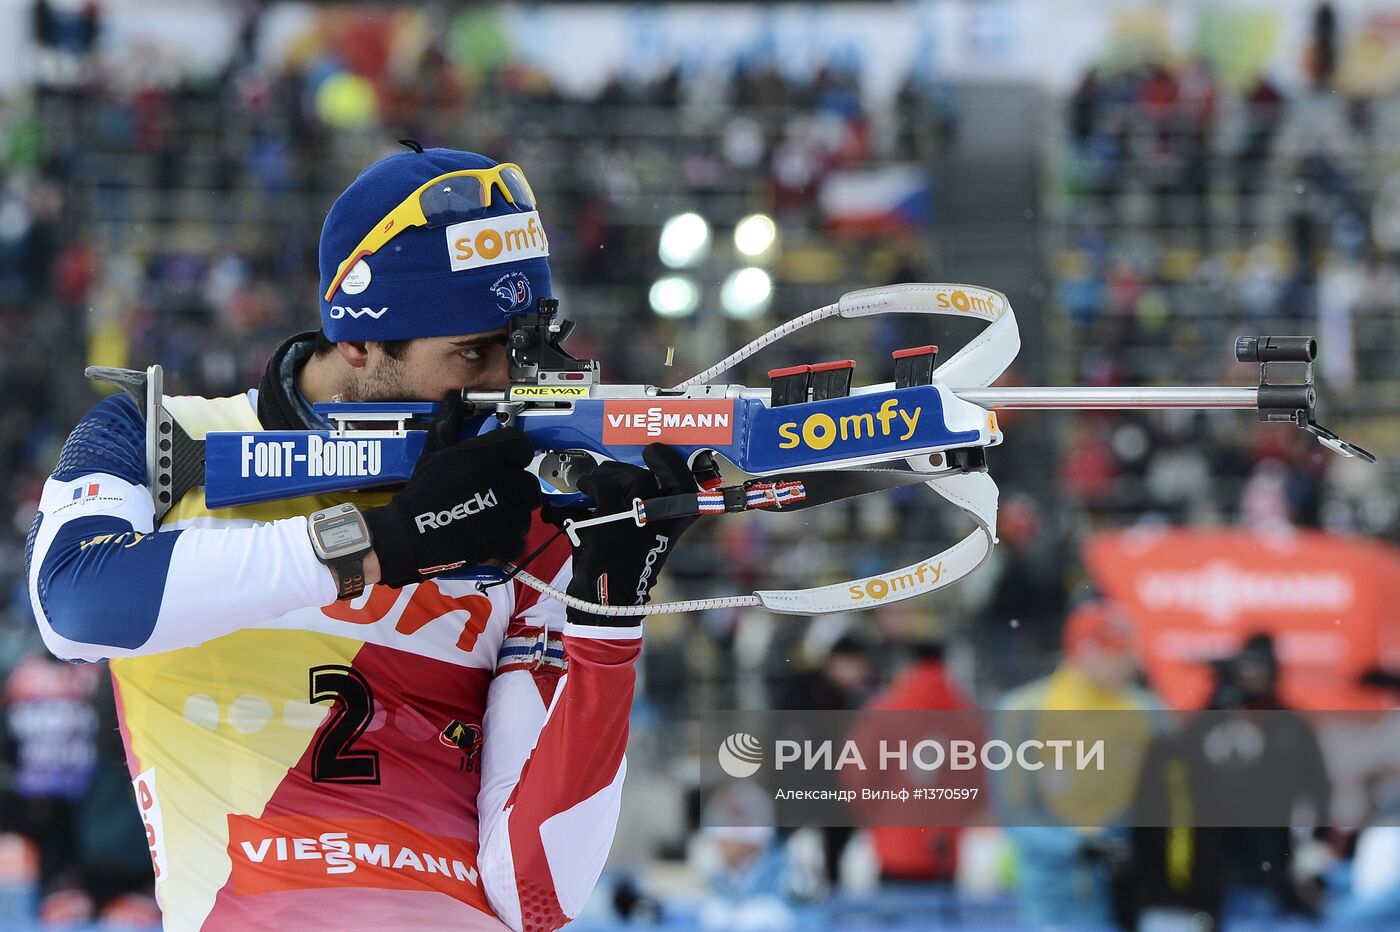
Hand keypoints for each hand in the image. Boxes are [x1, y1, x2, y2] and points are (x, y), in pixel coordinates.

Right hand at [364, 395, 539, 586]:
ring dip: (512, 520)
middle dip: (518, 494)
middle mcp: (497, 479)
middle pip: (529, 484)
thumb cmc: (421, 493)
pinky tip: (489, 540)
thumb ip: (449, 424)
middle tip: (499, 499)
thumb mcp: (434, 452)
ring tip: (488, 520)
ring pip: (526, 514)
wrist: (407, 534)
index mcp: (482, 455)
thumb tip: (454, 399)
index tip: (509, 467)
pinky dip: (507, 545)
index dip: (516, 458)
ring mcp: (503, 510)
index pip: (522, 446)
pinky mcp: (502, 539)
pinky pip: (519, 541)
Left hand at [565, 443, 698, 624]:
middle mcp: (663, 516)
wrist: (608, 600)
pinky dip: (590, 483)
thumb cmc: (626, 570)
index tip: (655, 453)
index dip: (671, 463)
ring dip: (608, 473)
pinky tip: (584, 488)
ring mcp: (639, 514)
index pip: (685, 483)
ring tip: (595, 481)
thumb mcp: (648, 540)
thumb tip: (630, 483)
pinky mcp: (613, 515)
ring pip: (628, 476)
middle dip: (631, 467)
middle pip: (653, 475)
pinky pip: (602, 485)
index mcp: (677, 523)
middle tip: (614, 469)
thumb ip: (648, 513)